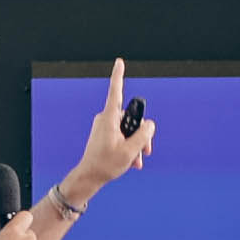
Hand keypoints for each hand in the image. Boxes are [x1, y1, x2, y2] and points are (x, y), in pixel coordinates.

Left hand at [64, 61, 154, 194]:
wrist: (89, 178)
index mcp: (109, 118)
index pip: (116, 91)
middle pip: (131, 119)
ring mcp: (105, 126)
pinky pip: (122, 136)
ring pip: (128, 130)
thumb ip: (144, 135)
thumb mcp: (131, 150)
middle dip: (141, 135)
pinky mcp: (105, 135)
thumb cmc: (106, 164)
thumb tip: (150, 124)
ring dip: (136, 145)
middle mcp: (106, 118)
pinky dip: (129, 147)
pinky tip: (132, 162)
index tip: (119, 61)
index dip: (118, 75)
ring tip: (136, 161)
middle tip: (145, 151)